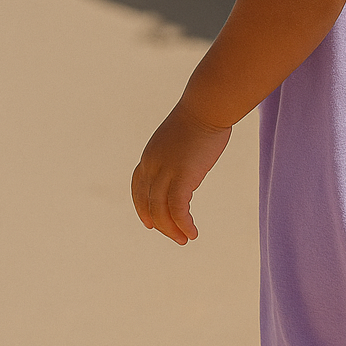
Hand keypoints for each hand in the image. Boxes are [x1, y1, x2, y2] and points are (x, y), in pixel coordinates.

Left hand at [131, 100, 231, 243]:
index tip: (150, 223)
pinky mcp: (182, 177)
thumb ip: (180, 153)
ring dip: (172, 229)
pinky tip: (193, 233)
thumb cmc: (203, 115)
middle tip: (175, 237)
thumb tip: (189, 163)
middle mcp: (151, 165)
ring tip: (185, 239)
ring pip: (161, 211)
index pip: (137, 186)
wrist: (208, 106)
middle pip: (148, 203)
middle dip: (160, 224)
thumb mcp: (183, 137)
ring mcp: (165, 171)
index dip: (141, 207)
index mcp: (150, 155)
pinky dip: (184, 224)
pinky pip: (178, 210)